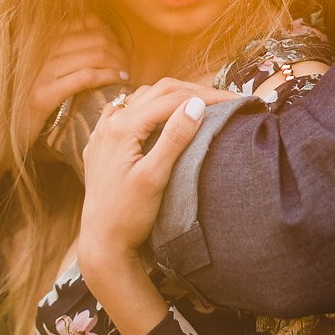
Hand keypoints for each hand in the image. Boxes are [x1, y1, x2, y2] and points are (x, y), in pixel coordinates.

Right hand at [19, 16, 128, 148]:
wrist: (7, 128)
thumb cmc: (35, 95)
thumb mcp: (49, 64)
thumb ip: (70, 46)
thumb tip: (103, 32)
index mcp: (42, 37)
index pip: (87, 22)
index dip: (110, 34)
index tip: (119, 50)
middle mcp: (39, 49)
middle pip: (96, 39)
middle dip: (118, 51)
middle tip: (125, 65)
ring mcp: (40, 72)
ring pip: (94, 56)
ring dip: (117, 65)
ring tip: (124, 75)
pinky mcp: (42, 95)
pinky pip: (85, 77)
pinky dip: (107, 77)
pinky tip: (117, 81)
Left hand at [78, 79, 235, 261]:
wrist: (102, 242)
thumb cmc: (129, 215)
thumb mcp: (155, 177)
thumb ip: (174, 138)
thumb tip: (196, 104)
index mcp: (123, 127)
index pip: (171, 99)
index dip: (205, 96)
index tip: (233, 100)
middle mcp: (109, 123)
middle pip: (157, 92)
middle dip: (192, 92)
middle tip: (223, 99)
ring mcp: (102, 133)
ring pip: (141, 99)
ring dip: (170, 97)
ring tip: (198, 104)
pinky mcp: (101, 145)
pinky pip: (125, 113)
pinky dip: (147, 107)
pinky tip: (156, 114)